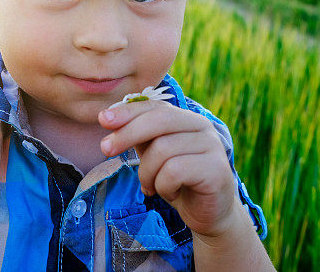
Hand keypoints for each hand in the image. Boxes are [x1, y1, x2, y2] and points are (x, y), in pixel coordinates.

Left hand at [98, 101, 240, 237]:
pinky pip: (174, 172)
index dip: (128, 111)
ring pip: (163, 150)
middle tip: (105, 149)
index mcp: (187, 118)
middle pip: (159, 120)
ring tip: (151, 186)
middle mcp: (202, 126)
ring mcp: (212, 146)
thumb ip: (139, 136)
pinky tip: (171, 194)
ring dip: (147, 173)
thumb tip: (108, 118)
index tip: (103, 120)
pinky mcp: (216, 169)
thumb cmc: (178, 182)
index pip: (155, 107)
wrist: (209, 214)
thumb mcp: (155, 155)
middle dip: (127, 133)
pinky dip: (164, 187)